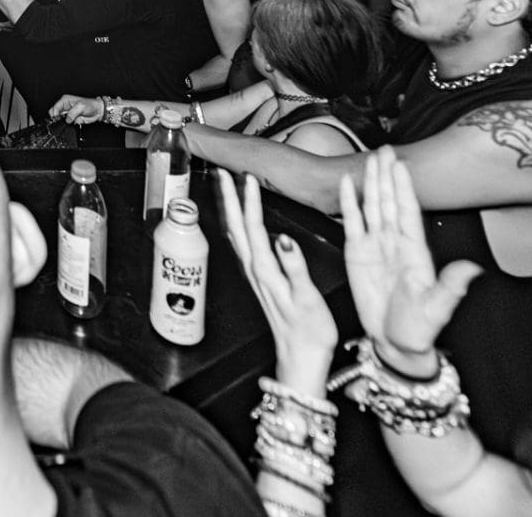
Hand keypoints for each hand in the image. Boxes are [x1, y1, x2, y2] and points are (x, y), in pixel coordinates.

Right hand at [49, 95, 103, 124]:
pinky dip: (65, 125)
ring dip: (60, 122)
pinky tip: (68, 124)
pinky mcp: (70, 120)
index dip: (55, 113)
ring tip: (65, 123)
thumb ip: (72, 113)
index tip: (57, 118)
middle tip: (60, 121)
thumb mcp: (81, 106)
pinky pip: (64, 124)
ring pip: (58, 119)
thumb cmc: (90, 105)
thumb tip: (67, 120)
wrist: (97, 111)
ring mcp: (67, 114)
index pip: (55, 107)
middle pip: (54, 113)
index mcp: (65, 100)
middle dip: (55, 118)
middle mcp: (65, 107)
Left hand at [218, 170, 336, 394]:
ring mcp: (255, 277)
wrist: (302, 360)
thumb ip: (295, 268)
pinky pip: (244, 247)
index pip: (253, 228)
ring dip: (231, 210)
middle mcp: (255, 271)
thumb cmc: (309, 333)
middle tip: (222, 172)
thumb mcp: (307, 300)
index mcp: (266, 271)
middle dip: (229, 199)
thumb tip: (284, 239)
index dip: (250, 201)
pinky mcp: (260, 282)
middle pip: (237, 228)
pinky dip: (239, 228)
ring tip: (227, 189)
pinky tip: (241, 224)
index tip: (247, 176)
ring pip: (237, 236)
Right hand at [339, 148, 481, 376]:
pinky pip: (352, 223)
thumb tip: (473, 269)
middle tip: (384, 149)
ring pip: (372, 207)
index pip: (408, 212)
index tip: (401, 165)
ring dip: (371, 182)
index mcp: (415, 251)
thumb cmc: (419, 329)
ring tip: (370, 158)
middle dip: (387, 175)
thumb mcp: (437, 309)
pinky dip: (349, 202)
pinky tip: (347, 183)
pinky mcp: (356, 255)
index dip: (404, 188)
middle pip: (389, 202)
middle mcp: (395, 243)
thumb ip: (451, 287)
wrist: (396, 344)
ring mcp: (375, 247)